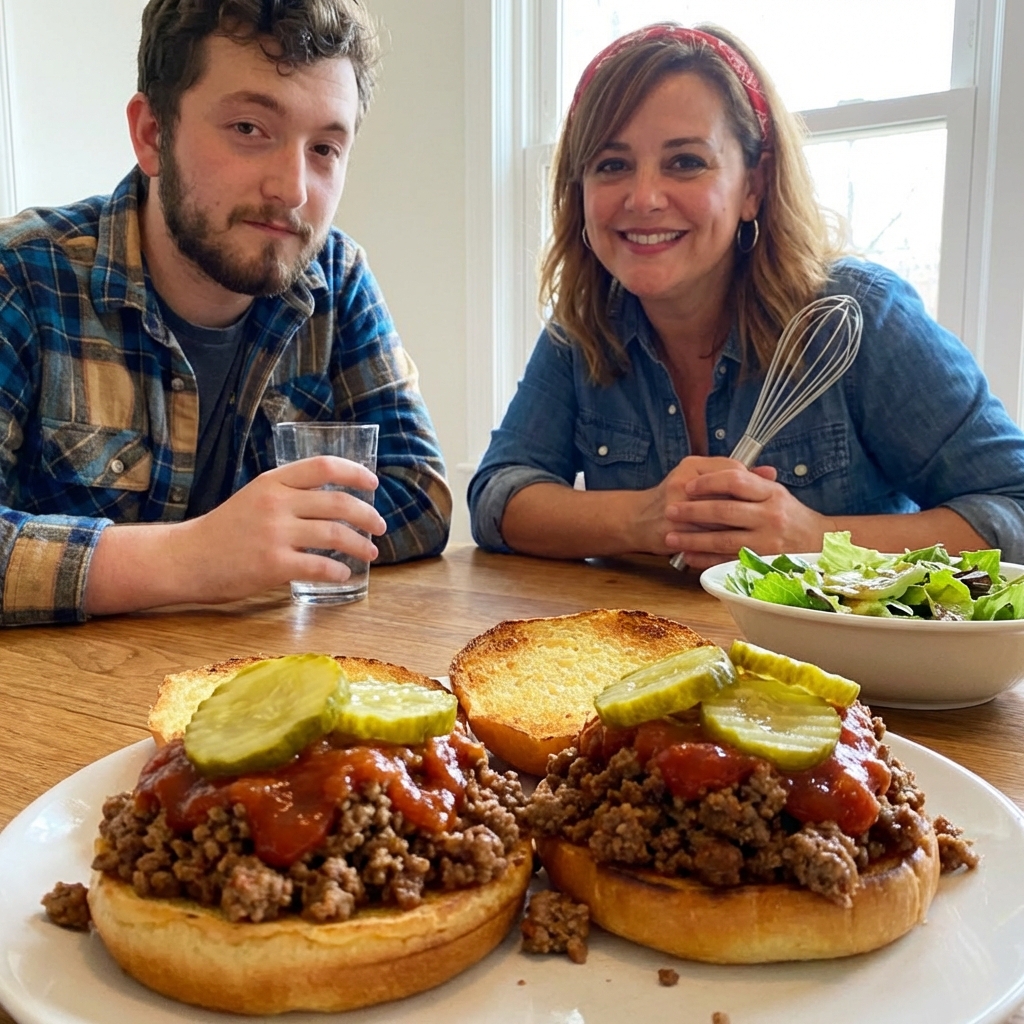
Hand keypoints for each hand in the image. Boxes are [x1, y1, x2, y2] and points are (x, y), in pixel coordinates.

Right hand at [173, 456, 386, 601]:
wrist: (186, 558)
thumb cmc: (224, 530)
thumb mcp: (254, 497)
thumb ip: (288, 495)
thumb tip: (332, 502)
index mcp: (272, 482)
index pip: (323, 466)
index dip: (355, 472)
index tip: (373, 483)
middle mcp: (276, 503)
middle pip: (338, 502)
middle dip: (367, 514)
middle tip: (380, 526)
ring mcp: (274, 534)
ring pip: (335, 534)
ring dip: (360, 544)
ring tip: (370, 552)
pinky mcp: (272, 565)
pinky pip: (319, 565)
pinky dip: (338, 570)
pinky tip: (343, 574)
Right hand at [631, 456, 774, 554]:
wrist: (637, 519)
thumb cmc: (674, 498)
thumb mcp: (699, 476)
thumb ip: (732, 473)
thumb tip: (770, 472)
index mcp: (691, 466)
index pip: (732, 472)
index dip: (751, 486)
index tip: (760, 497)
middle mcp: (682, 484)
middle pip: (728, 497)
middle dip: (748, 512)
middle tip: (763, 521)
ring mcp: (676, 509)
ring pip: (719, 522)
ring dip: (739, 531)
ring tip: (755, 536)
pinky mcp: (672, 532)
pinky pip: (704, 541)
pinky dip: (722, 547)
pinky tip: (738, 549)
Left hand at [664, 462, 832, 569]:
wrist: (819, 543)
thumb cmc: (790, 515)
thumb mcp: (774, 492)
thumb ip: (748, 481)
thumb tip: (714, 470)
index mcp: (771, 493)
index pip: (735, 480)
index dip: (708, 482)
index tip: (688, 486)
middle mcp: (770, 516)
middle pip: (724, 510)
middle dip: (692, 511)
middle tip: (669, 511)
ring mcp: (767, 541)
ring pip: (723, 539)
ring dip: (693, 539)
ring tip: (671, 538)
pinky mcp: (763, 563)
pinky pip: (728, 561)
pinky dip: (706, 560)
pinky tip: (688, 557)